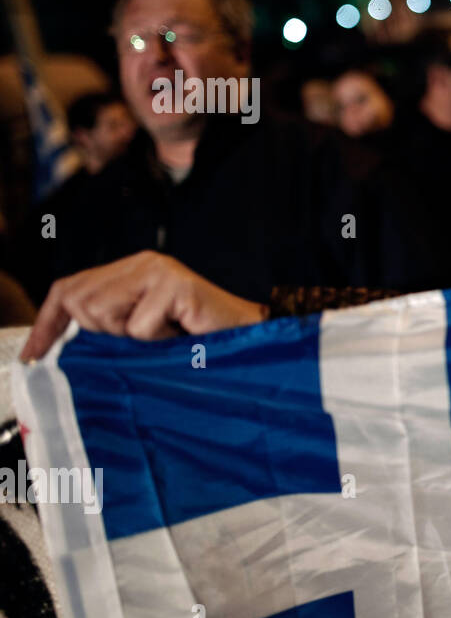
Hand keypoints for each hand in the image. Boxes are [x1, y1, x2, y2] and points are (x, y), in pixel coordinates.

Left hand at [21, 251, 267, 360]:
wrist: (250, 338)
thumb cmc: (199, 339)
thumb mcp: (143, 331)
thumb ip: (109, 325)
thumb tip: (61, 342)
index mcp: (132, 269)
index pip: (70, 288)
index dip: (48, 323)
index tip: (34, 355)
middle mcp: (143, 262)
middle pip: (80, 300)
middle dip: (100, 332)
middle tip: (141, 341)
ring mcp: (160, 271)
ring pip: (103, 312)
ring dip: (130, 338)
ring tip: (163, 337)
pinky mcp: (176, 285)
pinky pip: (138, 327)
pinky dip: (157, 343)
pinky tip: (181, 336)